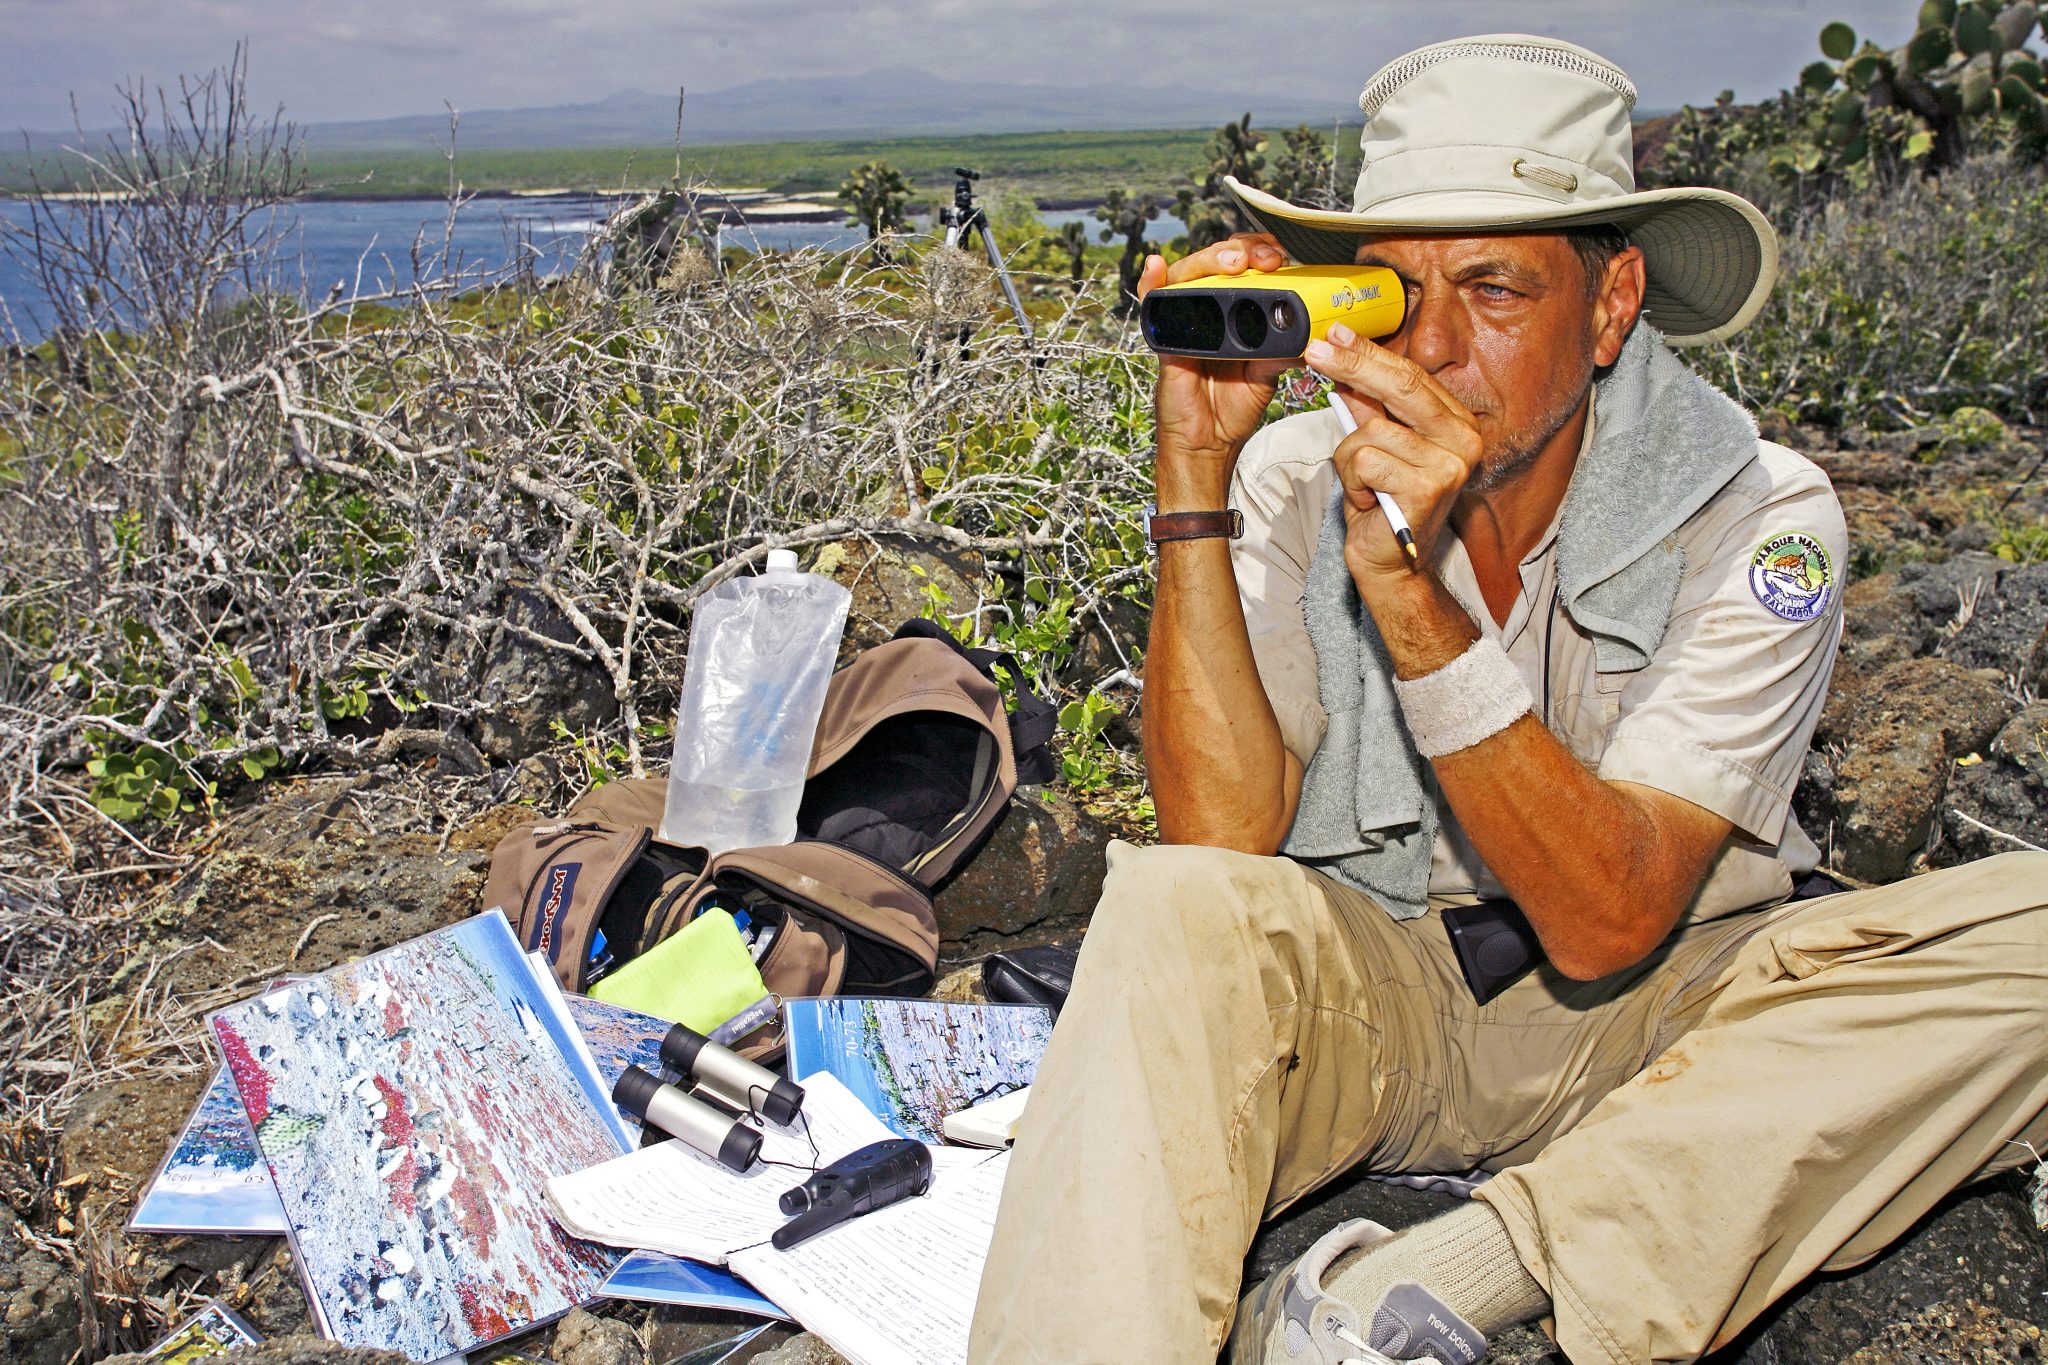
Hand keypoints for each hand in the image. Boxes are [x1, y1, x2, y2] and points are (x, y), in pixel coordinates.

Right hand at [1139, 233, 1296, 507]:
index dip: (1262, 252)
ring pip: (1189, 273)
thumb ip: (1283, 351)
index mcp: (1237, 312)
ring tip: (1232, 262)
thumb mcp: (1267, 375)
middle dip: (1243, 250)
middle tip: (1265, 259)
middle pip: (1218, 261)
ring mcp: (1185, 320)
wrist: (1208, 441)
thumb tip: (1312, 334)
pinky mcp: (1165, 338)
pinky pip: (1153, 304)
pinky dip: (1152, 282)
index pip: (1246, 265)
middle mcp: (1209, 310)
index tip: (1282, 257)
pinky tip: (1156, 266)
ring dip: (1210, 260)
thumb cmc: (1232, 407)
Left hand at [1303, 325, 1483, 593]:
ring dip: (1351, 460)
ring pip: (1369, 431)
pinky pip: (1364, 460)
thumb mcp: (1375, 446)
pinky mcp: (1428, 487)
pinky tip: (1369, 501)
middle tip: (1315, 349)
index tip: (1334, 332)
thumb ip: (1369, 407)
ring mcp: (1450, 463)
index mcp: (1456, 423)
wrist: (1391, 565)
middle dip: (1352, 365)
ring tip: (1365, 486)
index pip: (1410, 375)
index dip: (1368, 352)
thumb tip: (1343, 360)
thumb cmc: (1381, 504)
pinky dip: (1353, 482)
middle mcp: (1464, 438)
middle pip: (1400, 386)